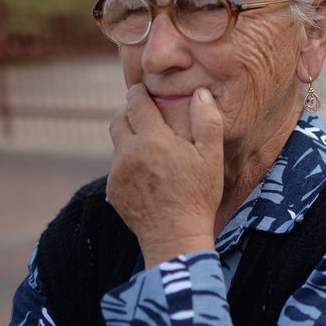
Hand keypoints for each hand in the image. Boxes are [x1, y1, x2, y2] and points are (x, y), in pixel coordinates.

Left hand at [107, 84, 222, 267]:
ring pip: (117, 144)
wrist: (176, 236)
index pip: (136, 103)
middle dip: (129, 112)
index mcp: (152, 139)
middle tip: (144, 113)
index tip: (143, 90)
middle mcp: (128, 152)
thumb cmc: (198, 195)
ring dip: (130, 139)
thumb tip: (200, 93)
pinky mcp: (113, 190)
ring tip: (150, 145)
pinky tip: (149, 173)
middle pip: (118, 119)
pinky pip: (117, 167)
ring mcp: (117, 172)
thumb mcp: (212, 157)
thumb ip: (206, 121)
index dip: (139, 93)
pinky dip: (129, 162)